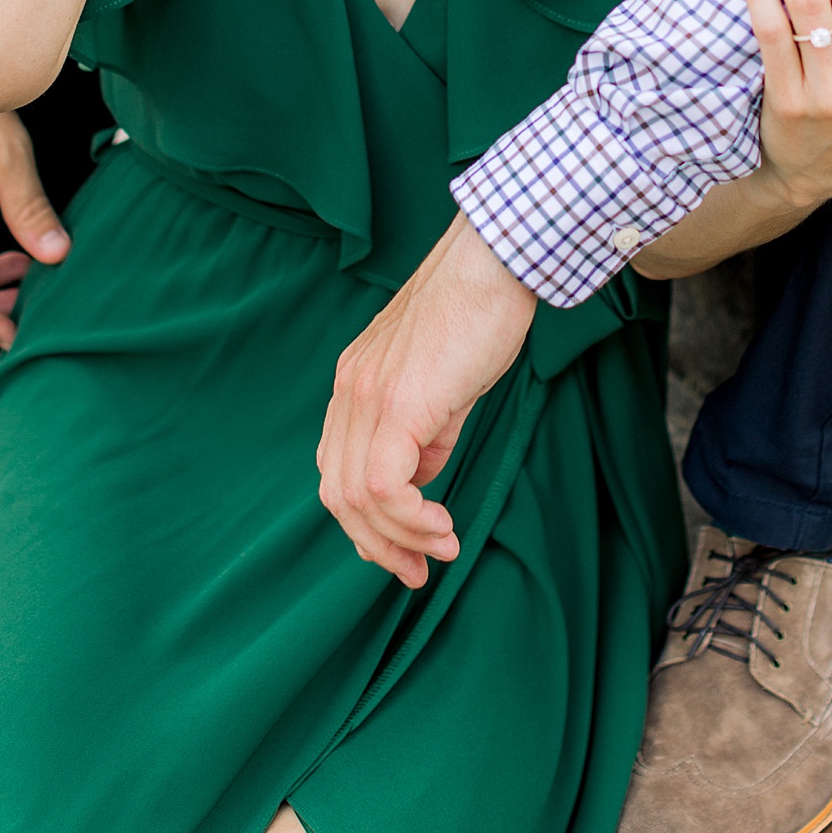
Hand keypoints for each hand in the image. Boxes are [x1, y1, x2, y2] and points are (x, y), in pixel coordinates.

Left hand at [316, 213, 535, 587]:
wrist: (494, 263)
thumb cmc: (480, 312)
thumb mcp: (444, 381)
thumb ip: (427, 430)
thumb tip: (423, 475)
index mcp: (354, 383)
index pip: (337, 468)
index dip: (364, 520)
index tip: (404, 548)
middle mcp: (349, 391)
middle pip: (336, 493)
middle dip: (376, 544)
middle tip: (416, 570)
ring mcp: (367, 396)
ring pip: (355, 496)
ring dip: (397, 538)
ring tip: (440, 551)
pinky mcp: (397, 404)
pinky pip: (383, 484)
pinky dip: (411, 519)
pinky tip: (444, 526)